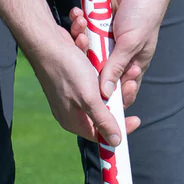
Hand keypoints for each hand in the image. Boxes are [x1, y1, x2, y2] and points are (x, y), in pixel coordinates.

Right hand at [29, 27, 140, 144]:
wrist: (46, 40)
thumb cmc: (66, 69)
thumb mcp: (89, 98)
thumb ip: (103, 120)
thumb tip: (115, 142)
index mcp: (74, 120)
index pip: (101, 133)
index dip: (120, 128)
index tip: (137, 119)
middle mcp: (73, 109)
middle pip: (104, 110)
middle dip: (119, 95)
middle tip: (130, 82)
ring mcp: (73, 92)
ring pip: (101, 91)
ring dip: (111, 77)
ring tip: (121, 65)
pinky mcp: (74, 76)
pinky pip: (92, 75)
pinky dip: (97, 65)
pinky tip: (95, 54)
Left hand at [68, 0, 169, 109]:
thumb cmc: (144, 15)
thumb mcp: (131, 44)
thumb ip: (116, 67)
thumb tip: (104, 94)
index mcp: (133, 63)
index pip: (121, 89)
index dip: (111, 95)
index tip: (99, 93)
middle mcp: (119, 55)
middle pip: (97, 71)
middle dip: (88, 61)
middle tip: (86, 49)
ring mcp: (106, 40)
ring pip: (86, 50)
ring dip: (80, 38)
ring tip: (82, 26)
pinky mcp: (96, 25)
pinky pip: (82, 30)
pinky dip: (78, 21)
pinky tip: (77, 14)